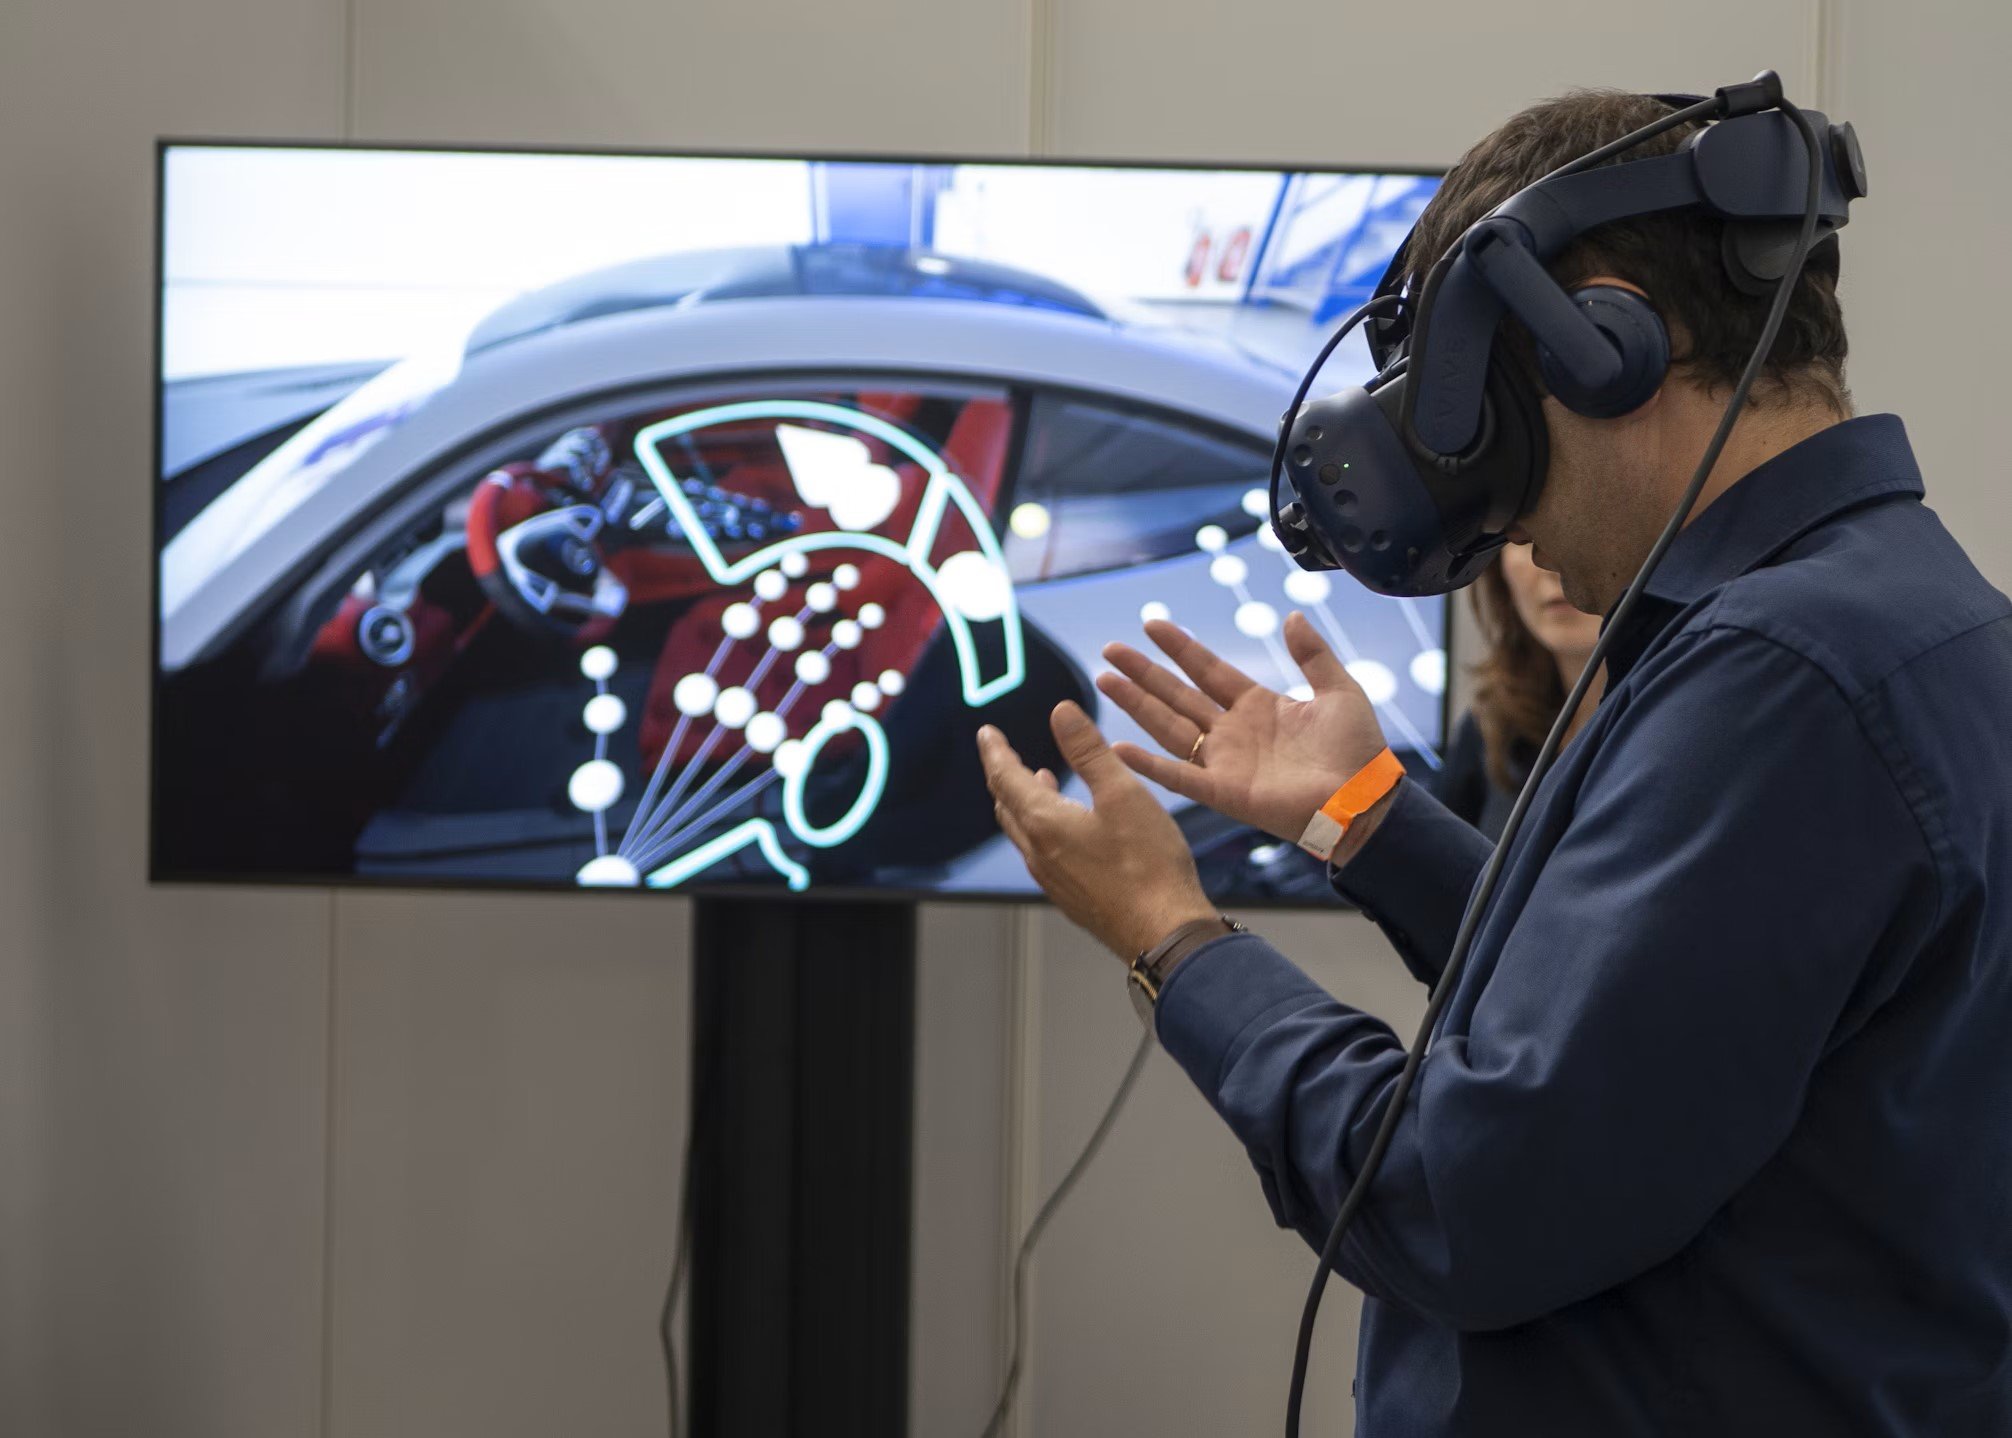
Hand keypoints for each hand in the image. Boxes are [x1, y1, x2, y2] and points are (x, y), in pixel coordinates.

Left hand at [978, 703, 1217, 960]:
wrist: (1164, 932)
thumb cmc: (1148, 865)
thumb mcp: (1122, 793)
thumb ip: (1089, 750)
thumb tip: (1061, 712)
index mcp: (1044, 823)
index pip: (1005, 777)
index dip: (995, 751)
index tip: (987, 733)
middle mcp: (1038, 853)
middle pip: (1007, 806)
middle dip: (1004, 775)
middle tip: (1004, 754)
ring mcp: (1052, 879)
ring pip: (1023, 832)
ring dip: (1022, 802)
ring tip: (1037, 780)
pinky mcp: (1070, 896)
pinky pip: (1040, 854)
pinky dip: (1040, 827)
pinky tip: (1066, 826)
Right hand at [1097, 612, 1386, 843]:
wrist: (1364, 798)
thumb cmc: (1357, 749)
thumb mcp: (1339, 689)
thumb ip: (1312, 654)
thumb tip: (1292, 616)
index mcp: (1258, 706)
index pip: (1208, 670)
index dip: (1180, 647)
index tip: (1151, 624)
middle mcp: (1233, 732)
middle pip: (1177, 695)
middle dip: (1143, 673)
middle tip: (1110, 650)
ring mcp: (1224, 762)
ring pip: (1168, 727)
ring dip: (1136, 705)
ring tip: (1104, 681)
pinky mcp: (1223, 792)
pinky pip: (1178, 776)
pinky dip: (1148, 765)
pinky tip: (1118, 748)